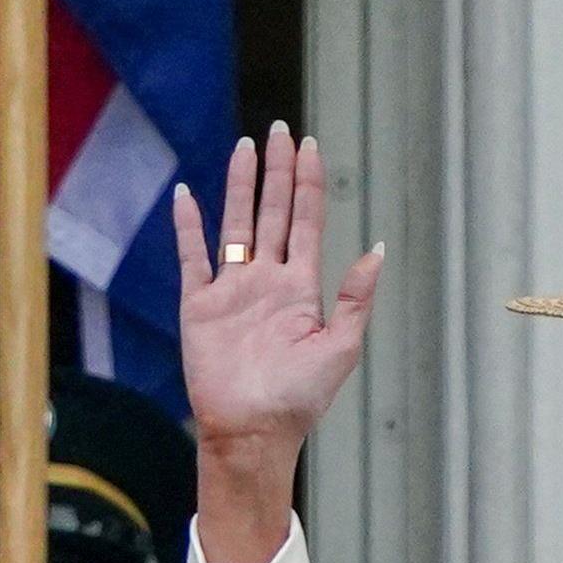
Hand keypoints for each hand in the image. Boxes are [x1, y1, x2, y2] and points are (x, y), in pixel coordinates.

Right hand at [171, 126, 379, 562]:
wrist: (253, 432)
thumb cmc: (300, 398)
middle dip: (277, 171)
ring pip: (235, 225)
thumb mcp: (342, 345)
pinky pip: (191, 259)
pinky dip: (188, 228)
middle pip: (271, 212)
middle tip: (279, 131)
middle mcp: (266, 280)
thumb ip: (356, 295)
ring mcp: (231, 291)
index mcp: (301, 287)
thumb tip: (377, 247)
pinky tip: (186, 196)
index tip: (310, 145)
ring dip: (239, 187)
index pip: (305, 221)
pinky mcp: (199, 307)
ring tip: (244, 148)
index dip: (308, 182)